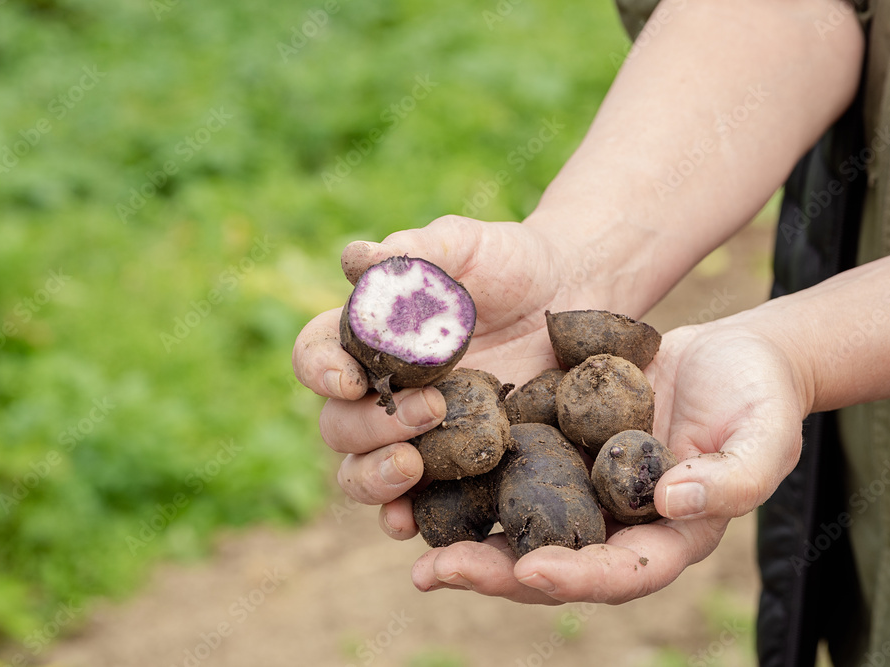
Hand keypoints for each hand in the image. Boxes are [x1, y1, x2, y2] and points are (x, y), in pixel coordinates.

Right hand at [293, 215, 604, 537]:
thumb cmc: (510, 263)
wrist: (572, 297)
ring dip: (375, 477)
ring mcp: (414, 436)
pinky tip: (412, 522)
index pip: (317, 357)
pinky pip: (414, 506)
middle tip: (428, 408)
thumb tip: (357, 259)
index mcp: (367, 339)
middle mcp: (380, 392)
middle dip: (370, 425)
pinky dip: (403, 518)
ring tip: (412, 466)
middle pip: (338, 425)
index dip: (319, 370)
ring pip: (361, 473)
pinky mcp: (452, 468)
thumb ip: (417, 252)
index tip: (346, 377)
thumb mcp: (467, 246)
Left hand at [410, 320, 807, 603]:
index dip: (575, 579)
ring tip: (404, 531)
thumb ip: (732, 476)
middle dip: (493, 571)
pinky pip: (506, 470)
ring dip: (461, 533)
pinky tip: (418, 470)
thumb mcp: (763, 434)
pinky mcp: (553, 448)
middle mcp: (612, 523)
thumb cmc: (757, 397)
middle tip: (437, 571)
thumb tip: (672, 502)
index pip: (618, 573)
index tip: (531, 572)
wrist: (728, 356)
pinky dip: (464, 476)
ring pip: (514, 522)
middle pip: (550, 562)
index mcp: (664, 537)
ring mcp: (578, 489)